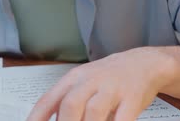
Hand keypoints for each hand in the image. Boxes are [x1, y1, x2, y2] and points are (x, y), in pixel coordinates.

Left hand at [27, 47, 174, 120]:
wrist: (142, 63)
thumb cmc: (107, 79)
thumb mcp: (82, 84)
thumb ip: (66, 103)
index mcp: (73, 79)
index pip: (49, 99)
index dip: (37, 117)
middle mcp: (90, 82)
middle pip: (70, 104)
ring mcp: (112, 89)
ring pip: (94, 110)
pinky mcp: (132, 99)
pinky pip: (123, 118)